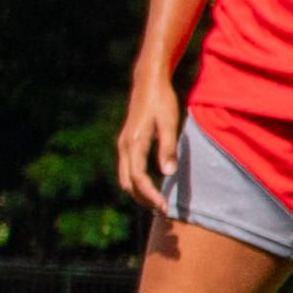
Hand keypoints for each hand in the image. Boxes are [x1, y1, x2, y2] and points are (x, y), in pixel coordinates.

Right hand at [115, 74, 185, 217]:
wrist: (148, 82)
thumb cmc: (161, 101)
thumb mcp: (169, 123)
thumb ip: (168, 148)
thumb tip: (168, 174)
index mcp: (134, 143)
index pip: (139, 178)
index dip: (151, 195)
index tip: (165, 208)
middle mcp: (124, 146)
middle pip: (127, 182)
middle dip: (143, 199)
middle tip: (162, 211)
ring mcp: (123, 144)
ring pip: (125, 177)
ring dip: (139, 193)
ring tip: (158, 203)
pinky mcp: (127, 142)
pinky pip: (128, 169)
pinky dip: (137, 182)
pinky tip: (152, 186)